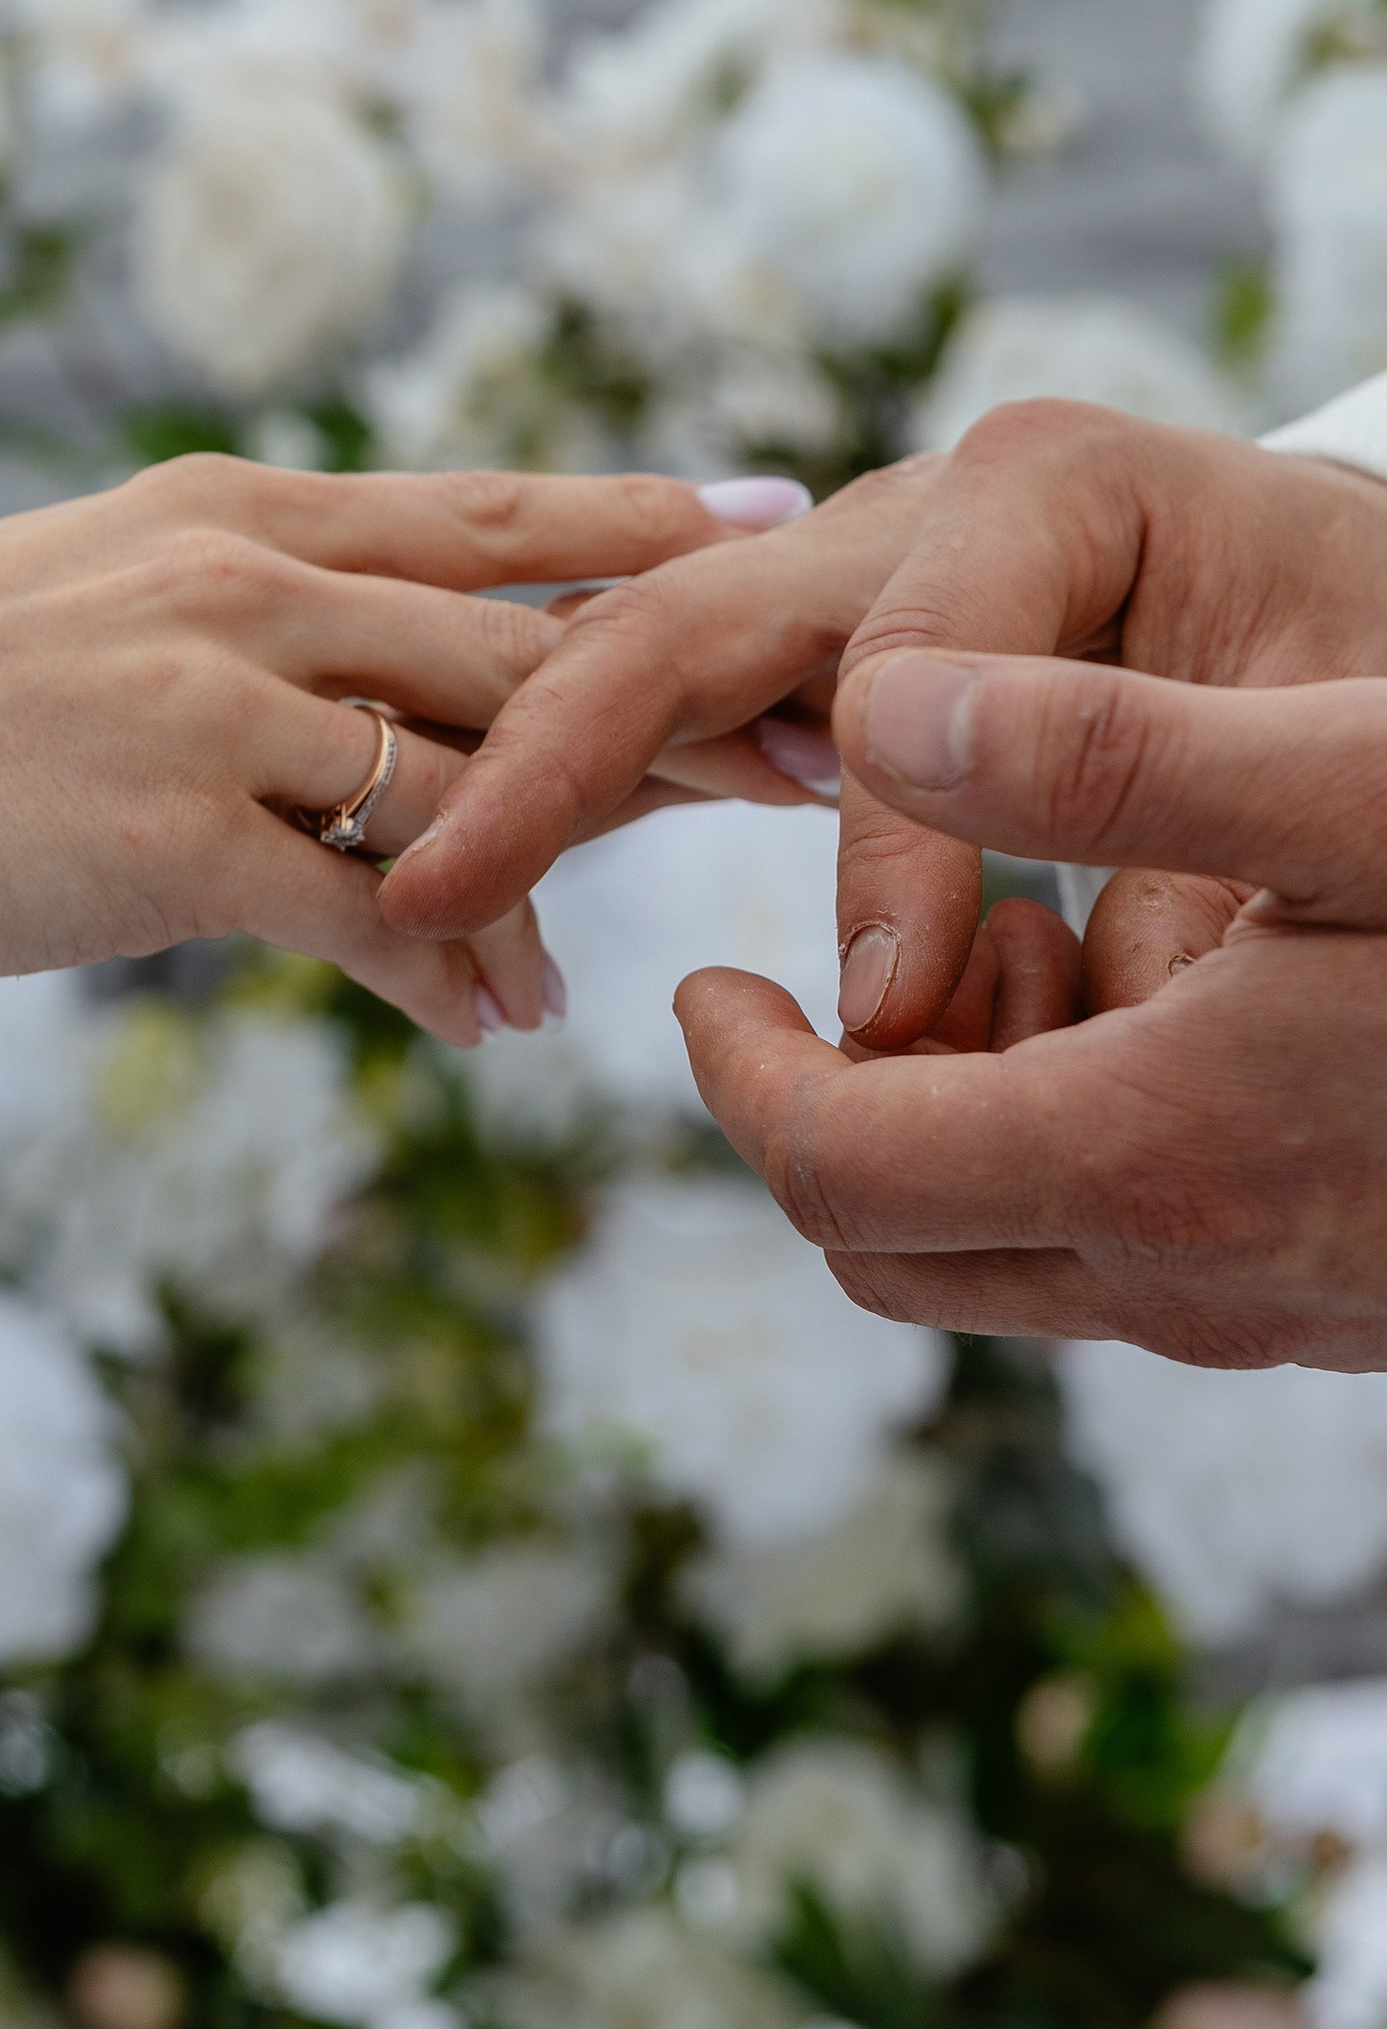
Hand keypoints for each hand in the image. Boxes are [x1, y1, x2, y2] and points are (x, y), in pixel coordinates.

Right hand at [0, 451, 795, 1049]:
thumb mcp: (76, 598)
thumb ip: (219, 619)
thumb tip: (325, 679)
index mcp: (224, 510)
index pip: (475, 509)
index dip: (629, 518)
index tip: (763, 512)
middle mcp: (244, 584)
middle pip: (518, 637)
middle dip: (677, 694)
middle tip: (816, 738)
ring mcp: (218, 705)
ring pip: (467, 779)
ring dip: (562, 866)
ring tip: (633, 935)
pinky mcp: (181, 839)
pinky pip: (376, 913)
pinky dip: (456, 973)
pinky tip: (501, 1027)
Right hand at [379, 402, 1386, 1046]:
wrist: (1383, 655)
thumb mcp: (1349, 752)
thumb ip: (1146, 798)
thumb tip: (897, 896)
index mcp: (1046, 483)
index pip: (902, 679)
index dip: (888, 866)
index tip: (896, 1026)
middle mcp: (915, 506)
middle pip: (694, 617)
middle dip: (555, 756)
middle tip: (433, 888)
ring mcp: (858, 572)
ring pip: (652, 661)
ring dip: (541, 781)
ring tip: (429, 895)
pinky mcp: (836, 655)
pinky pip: (686, 721)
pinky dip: (603, 802)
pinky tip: (514, 888)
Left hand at [678, 639, 1386, 1367]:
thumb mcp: (1346, 786)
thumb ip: (1107, 752)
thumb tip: (876, 715)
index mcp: (1146, 1154)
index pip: (832, 1168)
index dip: (736, 1071)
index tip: (705, 978)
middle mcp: (1185, 1279)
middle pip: (889, 1241)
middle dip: (848, 1087)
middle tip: (926, 937)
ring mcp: (1260, 1313)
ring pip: (1005, 1253)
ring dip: (973, 1103)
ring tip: (1054, 929)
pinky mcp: (1323, 1306)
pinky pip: (1127, 1254)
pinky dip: (1077, 1138)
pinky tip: (1167, 996)